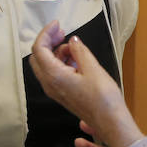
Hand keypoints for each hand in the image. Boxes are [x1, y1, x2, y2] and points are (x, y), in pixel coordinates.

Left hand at [29, 21, 139, 146]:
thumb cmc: (103, 97)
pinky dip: (60, 62)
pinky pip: (53, 73)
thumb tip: (72, 41)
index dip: (46, 33)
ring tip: (76, 50)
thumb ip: (79, 51)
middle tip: (63, 33)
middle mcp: (48, 84)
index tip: (58, 24)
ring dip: (56, 52)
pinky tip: (76, 61)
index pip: (39, 49)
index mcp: (53, 76)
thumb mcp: (92, 68)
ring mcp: (53, 90)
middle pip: (37, 57)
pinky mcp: (61, 94)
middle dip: (48, 42)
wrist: (110, 122)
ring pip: (45, 65)